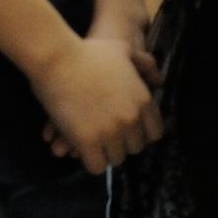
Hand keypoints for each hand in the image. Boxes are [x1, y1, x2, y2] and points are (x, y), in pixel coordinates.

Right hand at [29, 35, 162, 172]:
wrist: (58, 59)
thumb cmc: (89, 52)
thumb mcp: (124, 51)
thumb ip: (145, 64)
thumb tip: (159, 80)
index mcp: (144, 100)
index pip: (154, 133)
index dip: (140, 133)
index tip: (127, 130)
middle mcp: (132, 119)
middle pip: (135, 148)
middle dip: (122, 143)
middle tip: (107, 136)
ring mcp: (111, 132)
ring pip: (117, 159)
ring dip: (106, 153)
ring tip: (95, 143)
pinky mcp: (87, 142)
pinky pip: (97, 167)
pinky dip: (91, 162)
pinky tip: (83, 151)